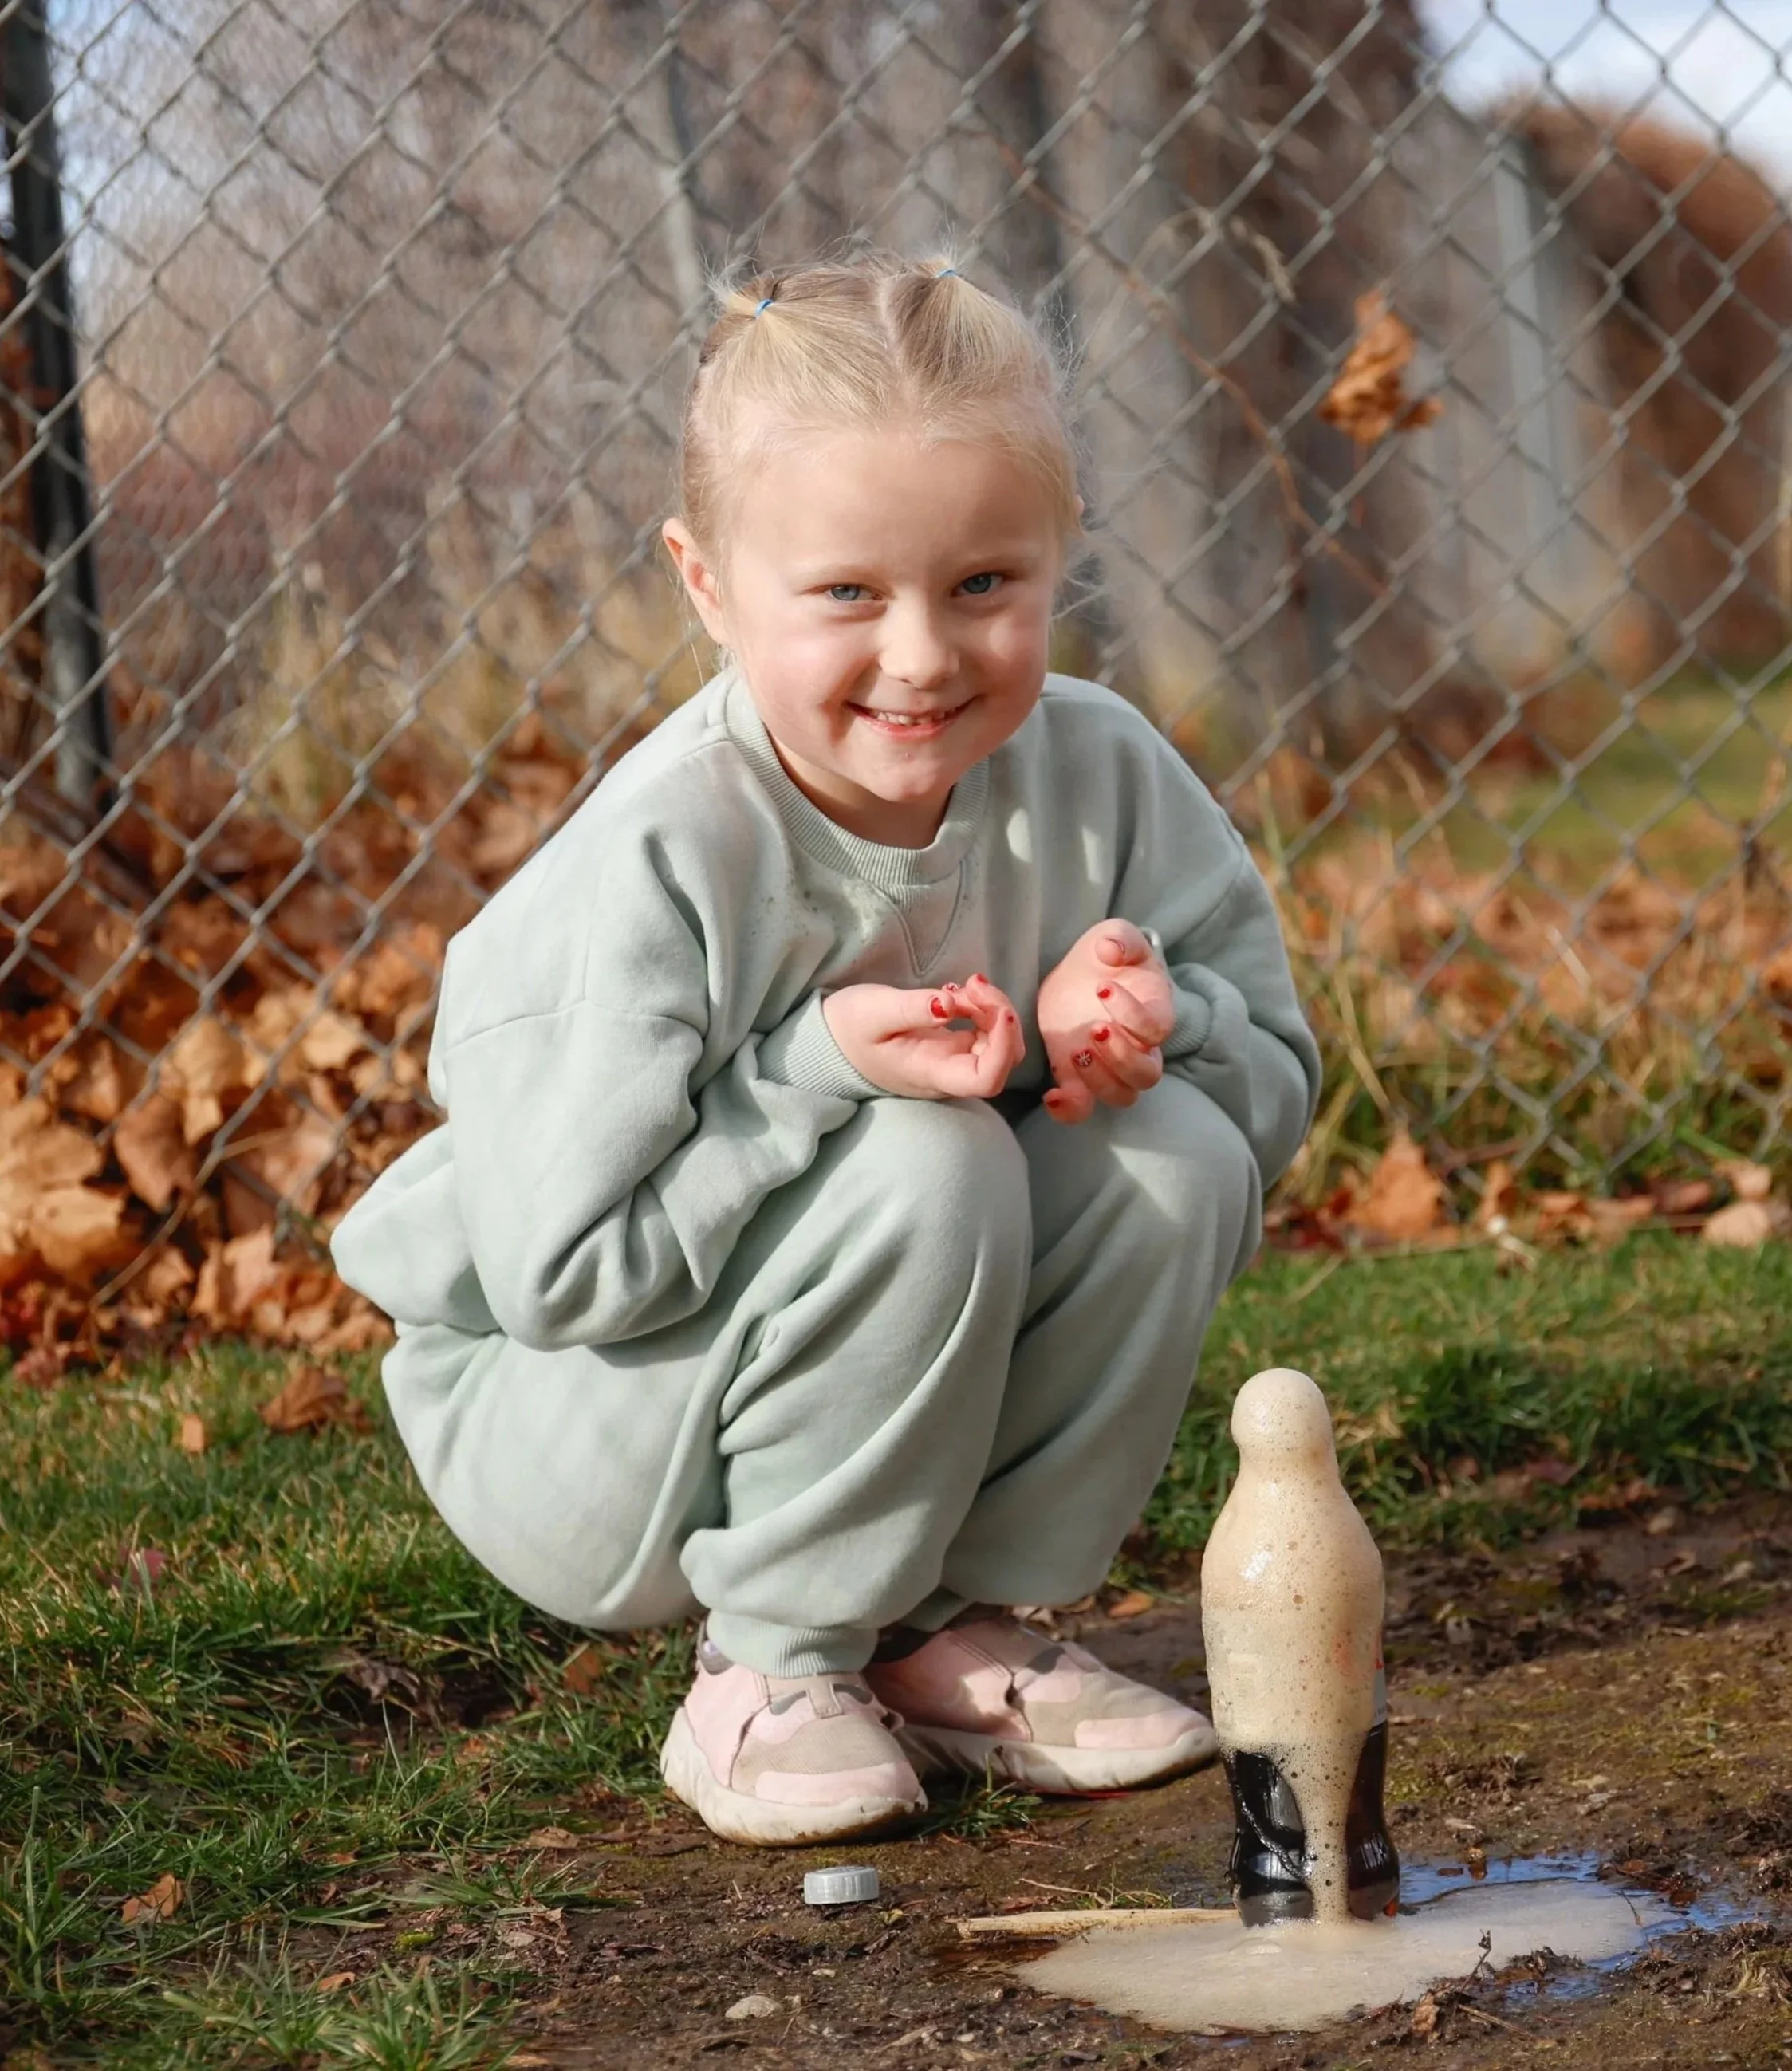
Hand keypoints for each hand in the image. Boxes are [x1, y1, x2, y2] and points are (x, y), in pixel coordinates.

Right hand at [823, 973, 1025, 1101]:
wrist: (834, 1043)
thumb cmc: (849, 1029)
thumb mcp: (873, 1012)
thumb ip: (911, 1008)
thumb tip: (950, 1004)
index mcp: (930, 1073)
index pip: (986, 1079)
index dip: (1003, 1047)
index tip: (999, 1010)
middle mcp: (948, 1074)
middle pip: (1003, 1060)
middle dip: (1002, 1018)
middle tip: (974, 982)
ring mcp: (953, 1063)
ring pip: (999, 1046)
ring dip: (995, 1010)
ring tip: (967, 984)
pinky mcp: (953, 1049)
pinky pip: (985, 1035)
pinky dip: (984, 1010)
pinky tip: (962, 993)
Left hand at [1035, 920, 1173, 1123]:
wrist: (1081, 973)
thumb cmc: (1108, 954)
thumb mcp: (1116, 934)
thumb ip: (1120, 937)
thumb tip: (1110, 951)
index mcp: (1155, 1012)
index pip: (1159, 1030)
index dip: (1135, 1017)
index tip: (1103, 987)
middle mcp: (1139, 1047)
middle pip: (1147, 1075)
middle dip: (1121, 1057)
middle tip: (1094, 1029)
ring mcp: (1108, 1065)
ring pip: (1122, 1096)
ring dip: (1100, 1080)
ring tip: (1075, 1051)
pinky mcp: (1077, 1075)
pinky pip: (1083, 1108)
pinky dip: (1070, 1110)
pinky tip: (1051, 1095)